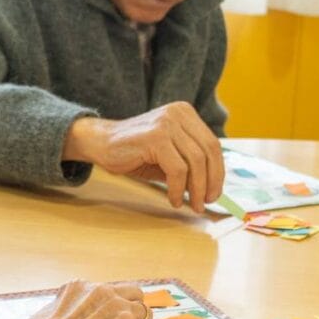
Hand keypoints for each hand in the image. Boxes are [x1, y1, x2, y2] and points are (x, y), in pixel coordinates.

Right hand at [62, 102, 223, 212]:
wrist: (100, 143)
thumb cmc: (133, 152)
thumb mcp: (168, 154)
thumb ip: (189, 163)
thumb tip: (211, 188)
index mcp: (185, 113)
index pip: (212, 144)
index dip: (218, 171)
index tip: (214, 193)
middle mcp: (178, 113)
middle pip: (208, 151)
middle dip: (211, 182)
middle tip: (206, 202)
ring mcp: (167, 123)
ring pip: (196, 161)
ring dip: (196, 189)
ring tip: (192, 204)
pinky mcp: (156, 137)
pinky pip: (178, 169)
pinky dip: (179, 189)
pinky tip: (174, 199)